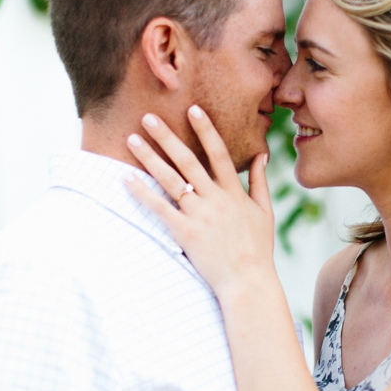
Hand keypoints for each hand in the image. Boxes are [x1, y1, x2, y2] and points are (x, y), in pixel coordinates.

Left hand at [123, 106, 278, 295]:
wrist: (247, 281)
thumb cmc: (257, 248)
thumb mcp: (264, 212)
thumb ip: (260, 181)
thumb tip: (262, 154)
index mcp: (234, 192)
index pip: (219, 153)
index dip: (205, 129)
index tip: (192, 109)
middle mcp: (215, 199)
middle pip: (187, 160)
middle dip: (167, 136)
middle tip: (148, 116)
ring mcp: (199, 215)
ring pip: (170, 180)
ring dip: (150, 158)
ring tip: (132, 139)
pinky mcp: (185, 233)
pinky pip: (159, 209)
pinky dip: (142, 193)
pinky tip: (126, 178)